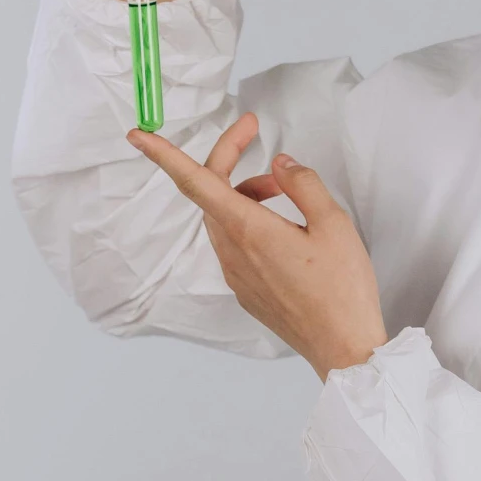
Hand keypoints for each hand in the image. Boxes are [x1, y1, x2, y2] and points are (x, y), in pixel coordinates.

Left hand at [129, 114, 387, 379]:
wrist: (342, 349)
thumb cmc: (342, 290)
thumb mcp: (334, 223)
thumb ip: (302, 184)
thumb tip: (281, 165)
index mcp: (249, 230)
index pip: (196, 182)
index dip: (163, 156)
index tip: (138, 136)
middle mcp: (233, 252)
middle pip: (212, 192)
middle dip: (229, 158)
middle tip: (253, 132)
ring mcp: (236, 274)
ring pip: (224, 218)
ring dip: (244, 192)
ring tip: (283, 190)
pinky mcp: (245, 290)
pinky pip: (235, 244)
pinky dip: (250, 221)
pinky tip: (283, 226)